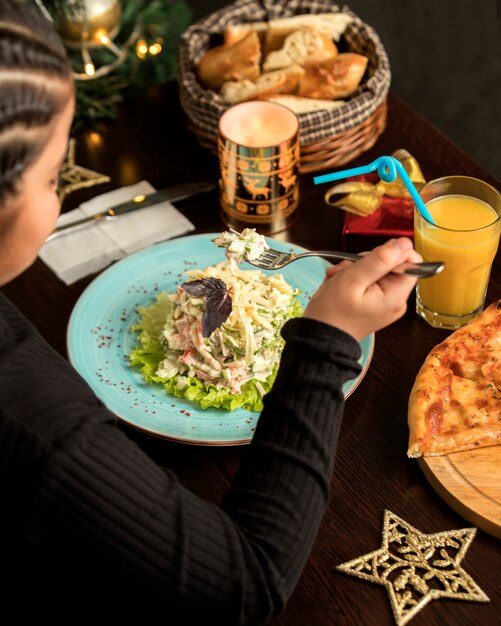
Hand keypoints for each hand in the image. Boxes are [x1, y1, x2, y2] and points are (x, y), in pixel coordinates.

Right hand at [303, 238, 421, 340]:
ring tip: (338, 278)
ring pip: (377, 270)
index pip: (411, 262)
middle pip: (392, 264)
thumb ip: (379, 259)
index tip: (369, 258)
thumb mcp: (353, 279)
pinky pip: (369, 280)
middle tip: (346, 270)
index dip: (391, 253)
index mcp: (396, 296)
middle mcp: (395, 300)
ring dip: (355, 268)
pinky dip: (353, 277)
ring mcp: (385, 302)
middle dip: (366, 261)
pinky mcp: (374, 302)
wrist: (319, 338)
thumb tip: (404, 242)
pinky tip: (339, 283)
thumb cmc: (332, 312)